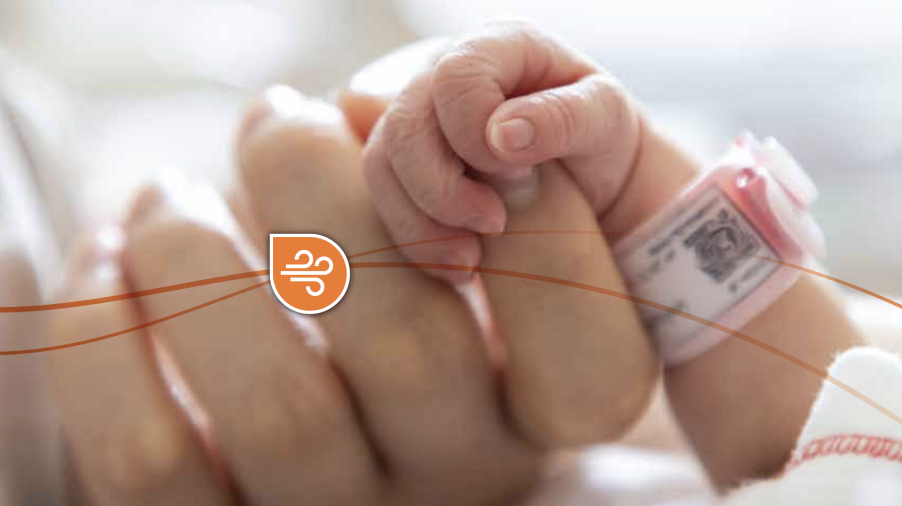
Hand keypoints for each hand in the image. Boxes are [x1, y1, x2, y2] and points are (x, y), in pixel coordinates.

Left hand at [46, 79, 654, 504]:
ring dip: (198, 252)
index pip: (589, 356)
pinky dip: (103, 331)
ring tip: (169, 194)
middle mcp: (447, 483)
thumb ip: (450, 194)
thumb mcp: (461, 270)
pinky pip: (151, 453)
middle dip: (327, 193)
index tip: (457, 139)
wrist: (294, 428)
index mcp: (530, 423)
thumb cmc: (393, 312)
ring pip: (279, 405)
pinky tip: (111, 261)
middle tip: (279, 118)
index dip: (542, 230)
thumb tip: (353, 112)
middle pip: (412, 352)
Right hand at [356, 21, 699, 283]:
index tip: (521, 170)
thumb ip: (562, 117)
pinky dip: (417, 241)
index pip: (455, 78)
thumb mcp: (606, 119)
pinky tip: (460, 264)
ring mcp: (419, 119)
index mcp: (497, 46)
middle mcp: (444, 75)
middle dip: (443, 190)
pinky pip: (385, 200)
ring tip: (473, 260)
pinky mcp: (407, 165)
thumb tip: (501, 135)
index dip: (475, 132)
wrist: (591, 178)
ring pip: (383, 166)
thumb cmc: (600, 137)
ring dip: (423, 224)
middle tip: (495, 224)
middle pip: (404, 126)